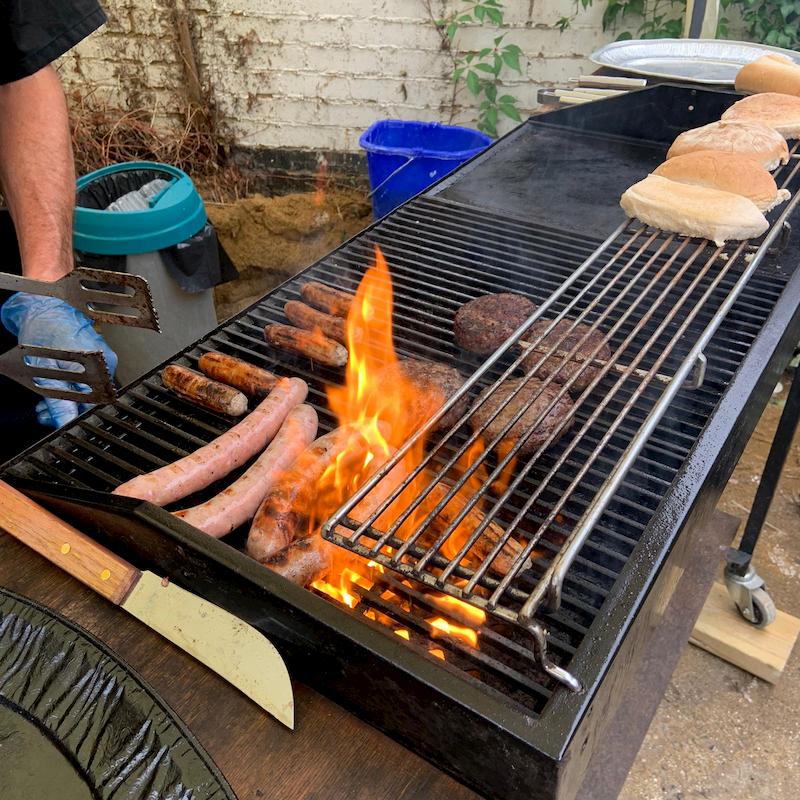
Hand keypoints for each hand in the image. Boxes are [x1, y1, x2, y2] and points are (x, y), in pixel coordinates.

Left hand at [1, 292, 117, 427]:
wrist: (44, 304)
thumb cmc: (46, 328)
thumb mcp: (47, 373)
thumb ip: (58, 402)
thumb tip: (66, 422)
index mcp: (102, 368)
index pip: (93, 404)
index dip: (71, 415)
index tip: (54, 418)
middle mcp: (107, 363)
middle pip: (90, 397)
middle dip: (65, 408)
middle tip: (45, 411)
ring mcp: (103, 357)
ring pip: (87, 388)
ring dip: (65, 396)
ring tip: (45, 399)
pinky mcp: (96, 353)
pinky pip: (87, 376)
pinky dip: (70, 382)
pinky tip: (54, 384)